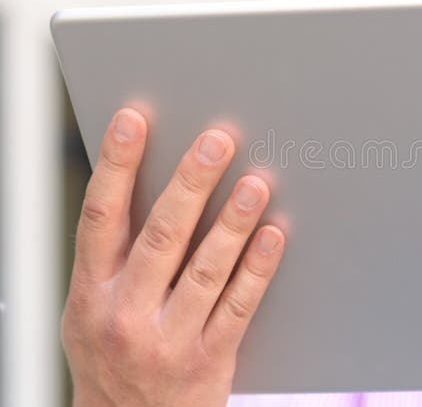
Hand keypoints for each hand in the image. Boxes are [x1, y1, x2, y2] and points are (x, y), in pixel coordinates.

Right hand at [62, 108, 284, 406]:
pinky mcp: (208, 358)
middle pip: (162, 235)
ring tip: (256, 182)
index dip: (116, 165)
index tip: (134, 120)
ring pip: (205, 268)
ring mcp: (168, 338)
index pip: (102, 217)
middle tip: (217, 140)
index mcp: (92, 292)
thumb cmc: (111, 359)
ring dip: (232, 221)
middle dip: (190, 182)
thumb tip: (143, 185)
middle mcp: (126, 312)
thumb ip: (113, 257)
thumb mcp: (89, 310)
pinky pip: (238, 306)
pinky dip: (257, 269)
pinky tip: (273, 236)